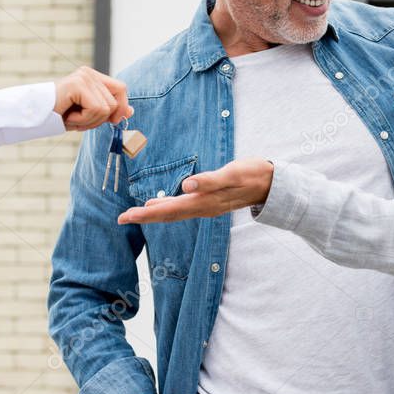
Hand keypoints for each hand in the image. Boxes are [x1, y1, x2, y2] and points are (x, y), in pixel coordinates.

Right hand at [54, 66, 132, 130]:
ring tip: (72, 116)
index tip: (111, 121)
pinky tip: (68, 116)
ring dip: (89, 121)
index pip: (121, 88)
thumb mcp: (89, 114)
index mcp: (93, 77)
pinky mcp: (77, 84)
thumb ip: (109, 110)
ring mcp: (83, 76)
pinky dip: (83, 120)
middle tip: (79, 119)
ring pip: (107, 108)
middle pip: (116, 101)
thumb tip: (130, 111)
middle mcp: (89, 73)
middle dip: (99, 119)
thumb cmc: (59, 116)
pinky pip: (96, 109)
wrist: (33, 117)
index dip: (121, 107)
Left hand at [117, 159, 273, 224]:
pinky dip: (167, 208)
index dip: (146, 214)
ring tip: (135, 214)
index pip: (169, 210)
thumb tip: (186, 186)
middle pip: (169, 215)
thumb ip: (210, 180)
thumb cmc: (252, 174)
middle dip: (144, 217)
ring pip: (175, 213)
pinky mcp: (210, 201)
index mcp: (205, 202)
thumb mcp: (232, 174)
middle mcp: (203, 208)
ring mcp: (207, 206)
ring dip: (154, 214)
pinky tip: (160, 205)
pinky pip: (183, 208)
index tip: (126, 216)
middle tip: (121, 218)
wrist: (272, 184)